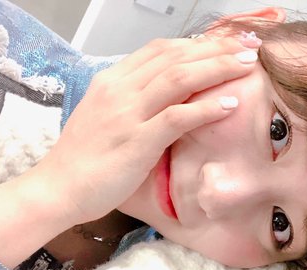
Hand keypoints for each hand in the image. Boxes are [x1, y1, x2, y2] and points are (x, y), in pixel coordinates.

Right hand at [37, 34, 260, 225]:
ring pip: (179, 78)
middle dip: (216, 49)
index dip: (196, 44)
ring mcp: (128, 113)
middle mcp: (120, 89)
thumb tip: (169, 97)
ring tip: (247, 65)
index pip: (160, 49)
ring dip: (218, 68)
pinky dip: (206, 108)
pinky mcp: (137, 141)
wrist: (58, 188)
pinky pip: (177, 117)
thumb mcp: (107, 118)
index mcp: (112, 81)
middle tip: (248, 46)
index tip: (225, 44)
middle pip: (175, 57)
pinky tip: (231, 104)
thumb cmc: (85, 159)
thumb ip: (135, 102)